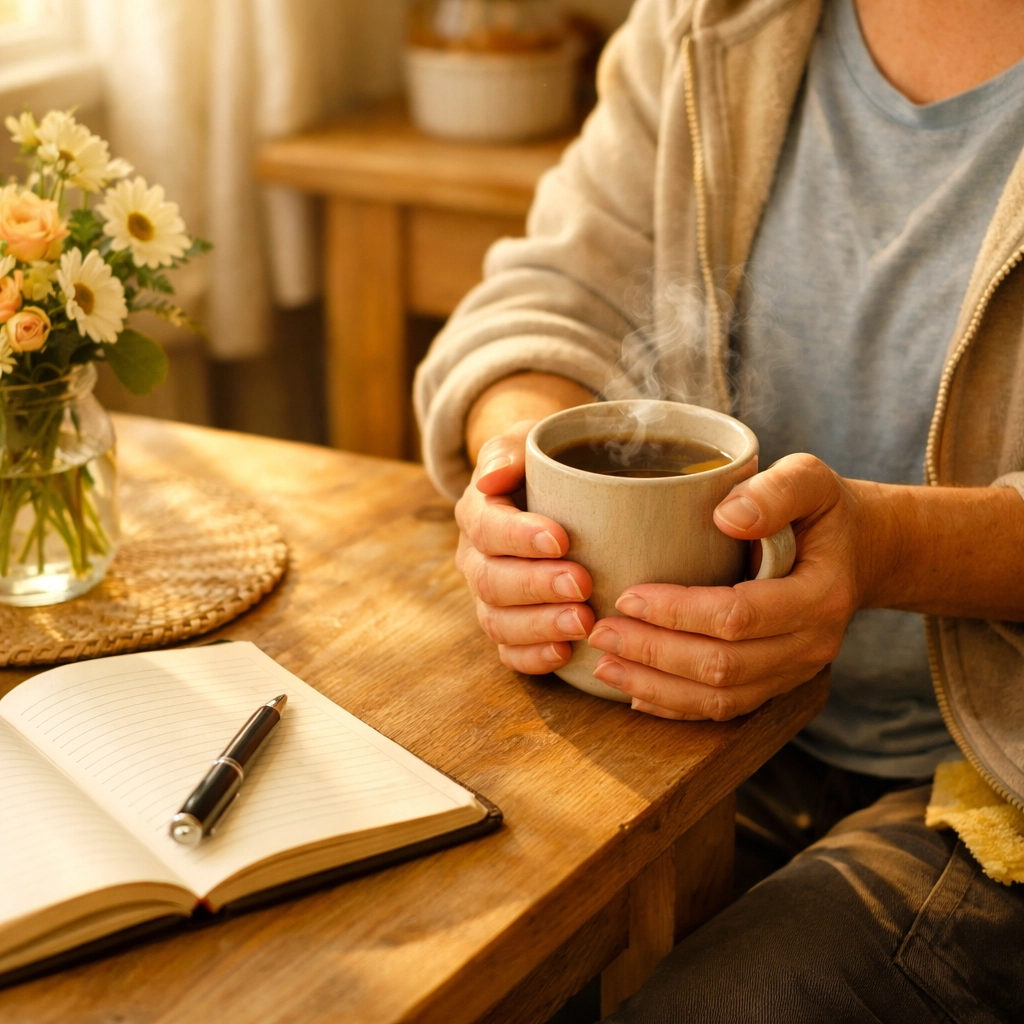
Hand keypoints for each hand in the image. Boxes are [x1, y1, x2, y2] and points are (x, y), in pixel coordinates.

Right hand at [455, 421, 594, 672]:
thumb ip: (509, 450)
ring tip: (583, 622)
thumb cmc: (547, 464)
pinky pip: (508, 653)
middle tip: (583, 583)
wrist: (555, 488)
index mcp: (478, 512)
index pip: (486, 527)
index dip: (518, 537)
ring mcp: (489, 597)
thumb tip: (492, 477)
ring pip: (498, 622)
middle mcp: (476, 558)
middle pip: (490, 580)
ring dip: (539, 626)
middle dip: (536, 586)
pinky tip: (566, 653)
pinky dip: (533, 658)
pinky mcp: (510, 626)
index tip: (560, 539)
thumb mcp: (529, 441)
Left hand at [587, 454, 874, 719]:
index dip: (677, 612)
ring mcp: (794, 672)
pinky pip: (726, 711)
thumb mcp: (811, 479)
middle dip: (654, 653)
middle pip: (723, 666)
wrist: (858, 553)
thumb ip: (776, 491)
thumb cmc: (822, 512)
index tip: (627, 596)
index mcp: (820, 596)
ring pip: (721, 699)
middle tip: (600, 632)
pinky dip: (676, 708)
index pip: (739, 615)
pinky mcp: (776, 684)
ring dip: (656, 687)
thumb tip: (727, 517)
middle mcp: (811, 645)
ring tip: (604, 666)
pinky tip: (635, 695)